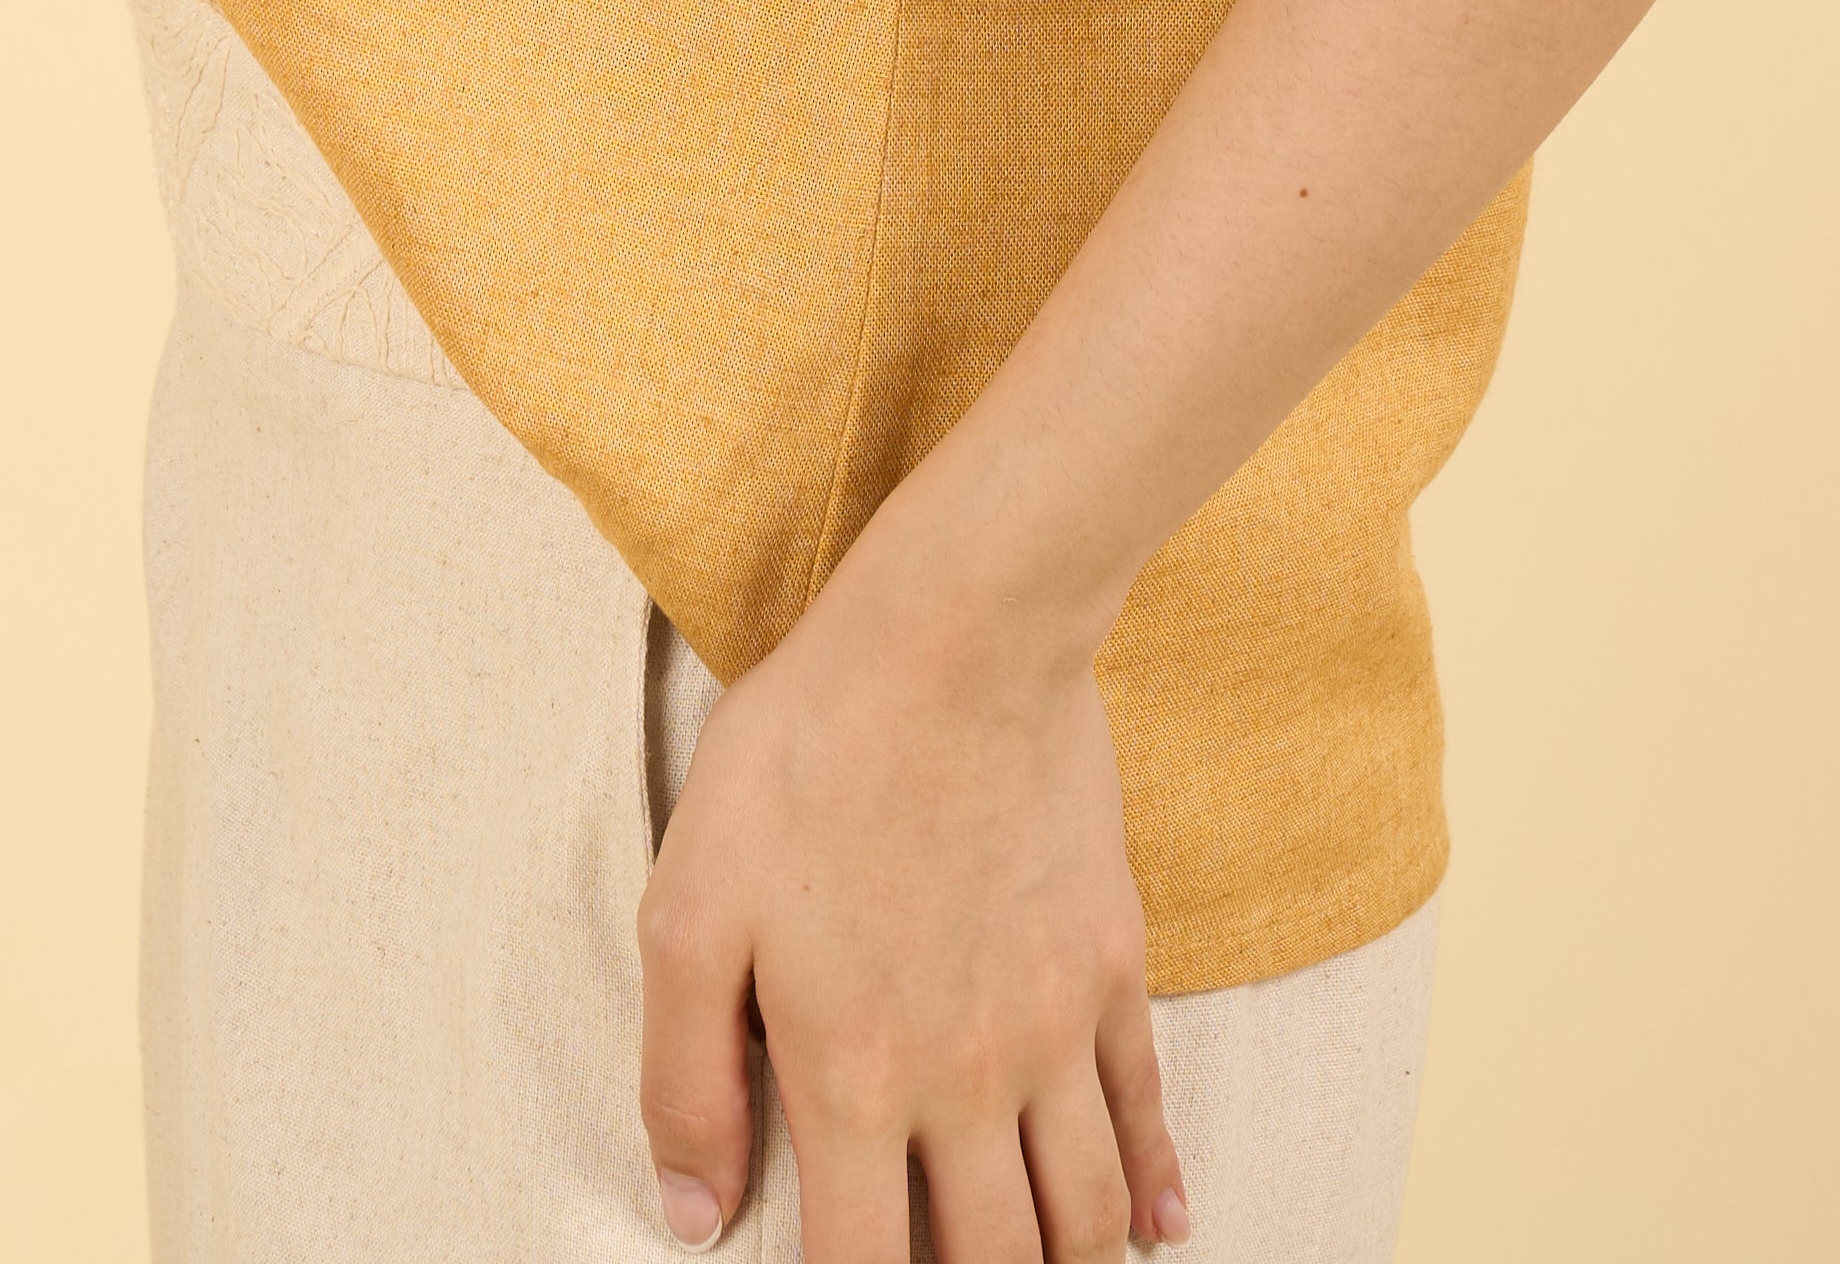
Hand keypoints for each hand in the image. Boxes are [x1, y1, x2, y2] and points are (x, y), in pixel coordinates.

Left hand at [636, 514, 1188, 1260]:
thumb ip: (684, 1077)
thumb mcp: (692, 904)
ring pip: (1081, 1217)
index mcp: (853, 1080)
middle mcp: (965, 1083)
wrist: (958, 635)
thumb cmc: (810, 754)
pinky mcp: (1112, 966)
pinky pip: (1146, 1111)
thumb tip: (691, 1213)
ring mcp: (1053, 1029)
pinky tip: (1154, 1225)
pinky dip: (1154, 1189)